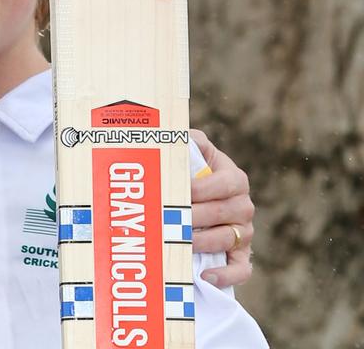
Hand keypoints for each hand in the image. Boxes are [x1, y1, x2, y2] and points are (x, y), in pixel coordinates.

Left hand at [189, 128, 254, 287]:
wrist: (200, 194)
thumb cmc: (192, 169)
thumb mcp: (193, 149)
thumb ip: (189, 140)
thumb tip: (179, 135)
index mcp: (234, 178)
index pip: (222, 184)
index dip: (200, 189)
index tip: (178, 192)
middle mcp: (244, 205)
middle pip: (221, 213)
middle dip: (192, 217)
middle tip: (168, 220)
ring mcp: (244, 231)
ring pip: (227, 240)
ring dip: (201, 242)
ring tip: (177, 242)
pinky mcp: (241, 254)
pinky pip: (241, 269)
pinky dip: (226, 275)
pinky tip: (205, 276)